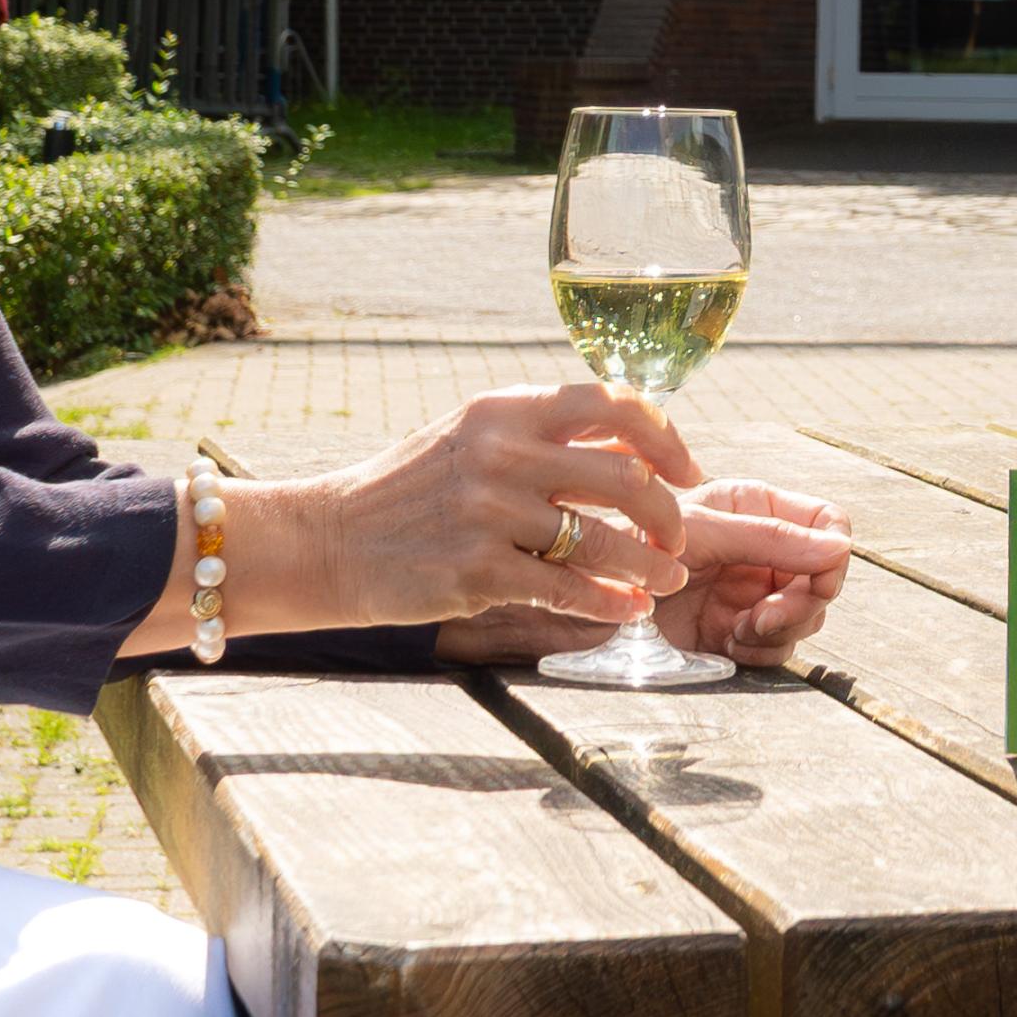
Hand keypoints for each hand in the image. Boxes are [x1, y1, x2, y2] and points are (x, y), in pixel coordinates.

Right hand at [200, 383, 698, 647]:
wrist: (329, 541)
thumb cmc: (410, 493)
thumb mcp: (472, 439)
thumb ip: (546, 439)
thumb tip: (636, 453)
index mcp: (505, 409)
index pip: (613, 404)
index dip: (666, 439)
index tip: (687, 469)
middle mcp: (501, 452)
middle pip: (625, 478)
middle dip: (669, 515)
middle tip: (678, 541)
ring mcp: (488, 512)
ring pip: (604, 541)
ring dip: (648, 568)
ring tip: (664, 583)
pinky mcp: (475, 570)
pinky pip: (566, 589)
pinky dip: (608, 604)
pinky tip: (626, 612)